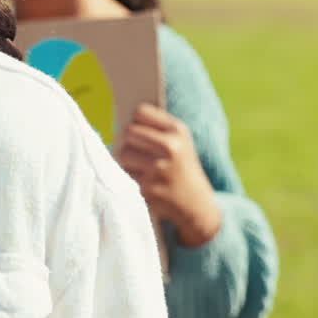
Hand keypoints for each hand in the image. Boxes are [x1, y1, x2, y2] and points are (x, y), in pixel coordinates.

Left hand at [116, 104, 221, 247]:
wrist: (196, 205)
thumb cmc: (181, 167)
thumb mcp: (179, 142)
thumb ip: (155, 127)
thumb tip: (121, 119)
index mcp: (178, 131)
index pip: (141, 112)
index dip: (135, 119)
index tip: (137, 126)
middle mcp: (170, 147)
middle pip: (128, 132)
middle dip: (128, 140)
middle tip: (136, 149)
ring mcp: (158, 168)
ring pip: (122, 153)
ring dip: (126, 160)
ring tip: (142, 167)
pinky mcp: (147, 188)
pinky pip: (123, 174)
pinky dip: (129, 177)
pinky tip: (144, 181)